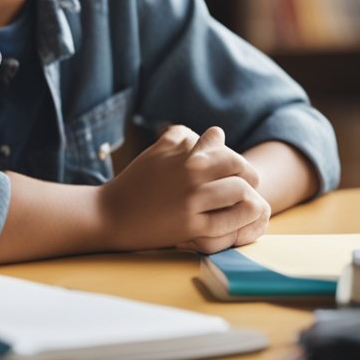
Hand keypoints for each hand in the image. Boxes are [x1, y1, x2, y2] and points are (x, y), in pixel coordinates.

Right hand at [97, 125, 264, 251]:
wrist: (110, 214)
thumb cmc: (135, 182)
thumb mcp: (156, 151)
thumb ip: (183, 137)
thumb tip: (215, 133)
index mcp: (184, 153)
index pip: (227, 151)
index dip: (238, 162)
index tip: (240, 172)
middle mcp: (190, 173)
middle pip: (239, 168)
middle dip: (250, 177)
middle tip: (250, 187)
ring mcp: (191, 200)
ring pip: (239, 193)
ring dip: (249, 197)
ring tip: (248, 204)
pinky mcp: (190, 226)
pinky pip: (226, 222)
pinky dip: (240, 220)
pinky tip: (240, 220)